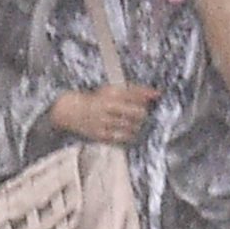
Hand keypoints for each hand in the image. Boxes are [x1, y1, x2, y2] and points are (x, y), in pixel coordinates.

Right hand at [46, 84, 160, 146]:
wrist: (73, 111)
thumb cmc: (97, 100)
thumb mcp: (113, 90)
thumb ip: (135, 91)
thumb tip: (157, 93)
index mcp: (111, 93)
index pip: (136, 94)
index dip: (149, 95)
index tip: (156, 96)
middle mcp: (108, 106)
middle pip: (138, 113)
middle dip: (143, 113)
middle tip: (141, 114)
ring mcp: (105, 122)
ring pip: (132, 127)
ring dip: (137, 125)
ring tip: (132, 122)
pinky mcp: (102, 135)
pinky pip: (123, 138)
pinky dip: (129, 135)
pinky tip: (127, 131)